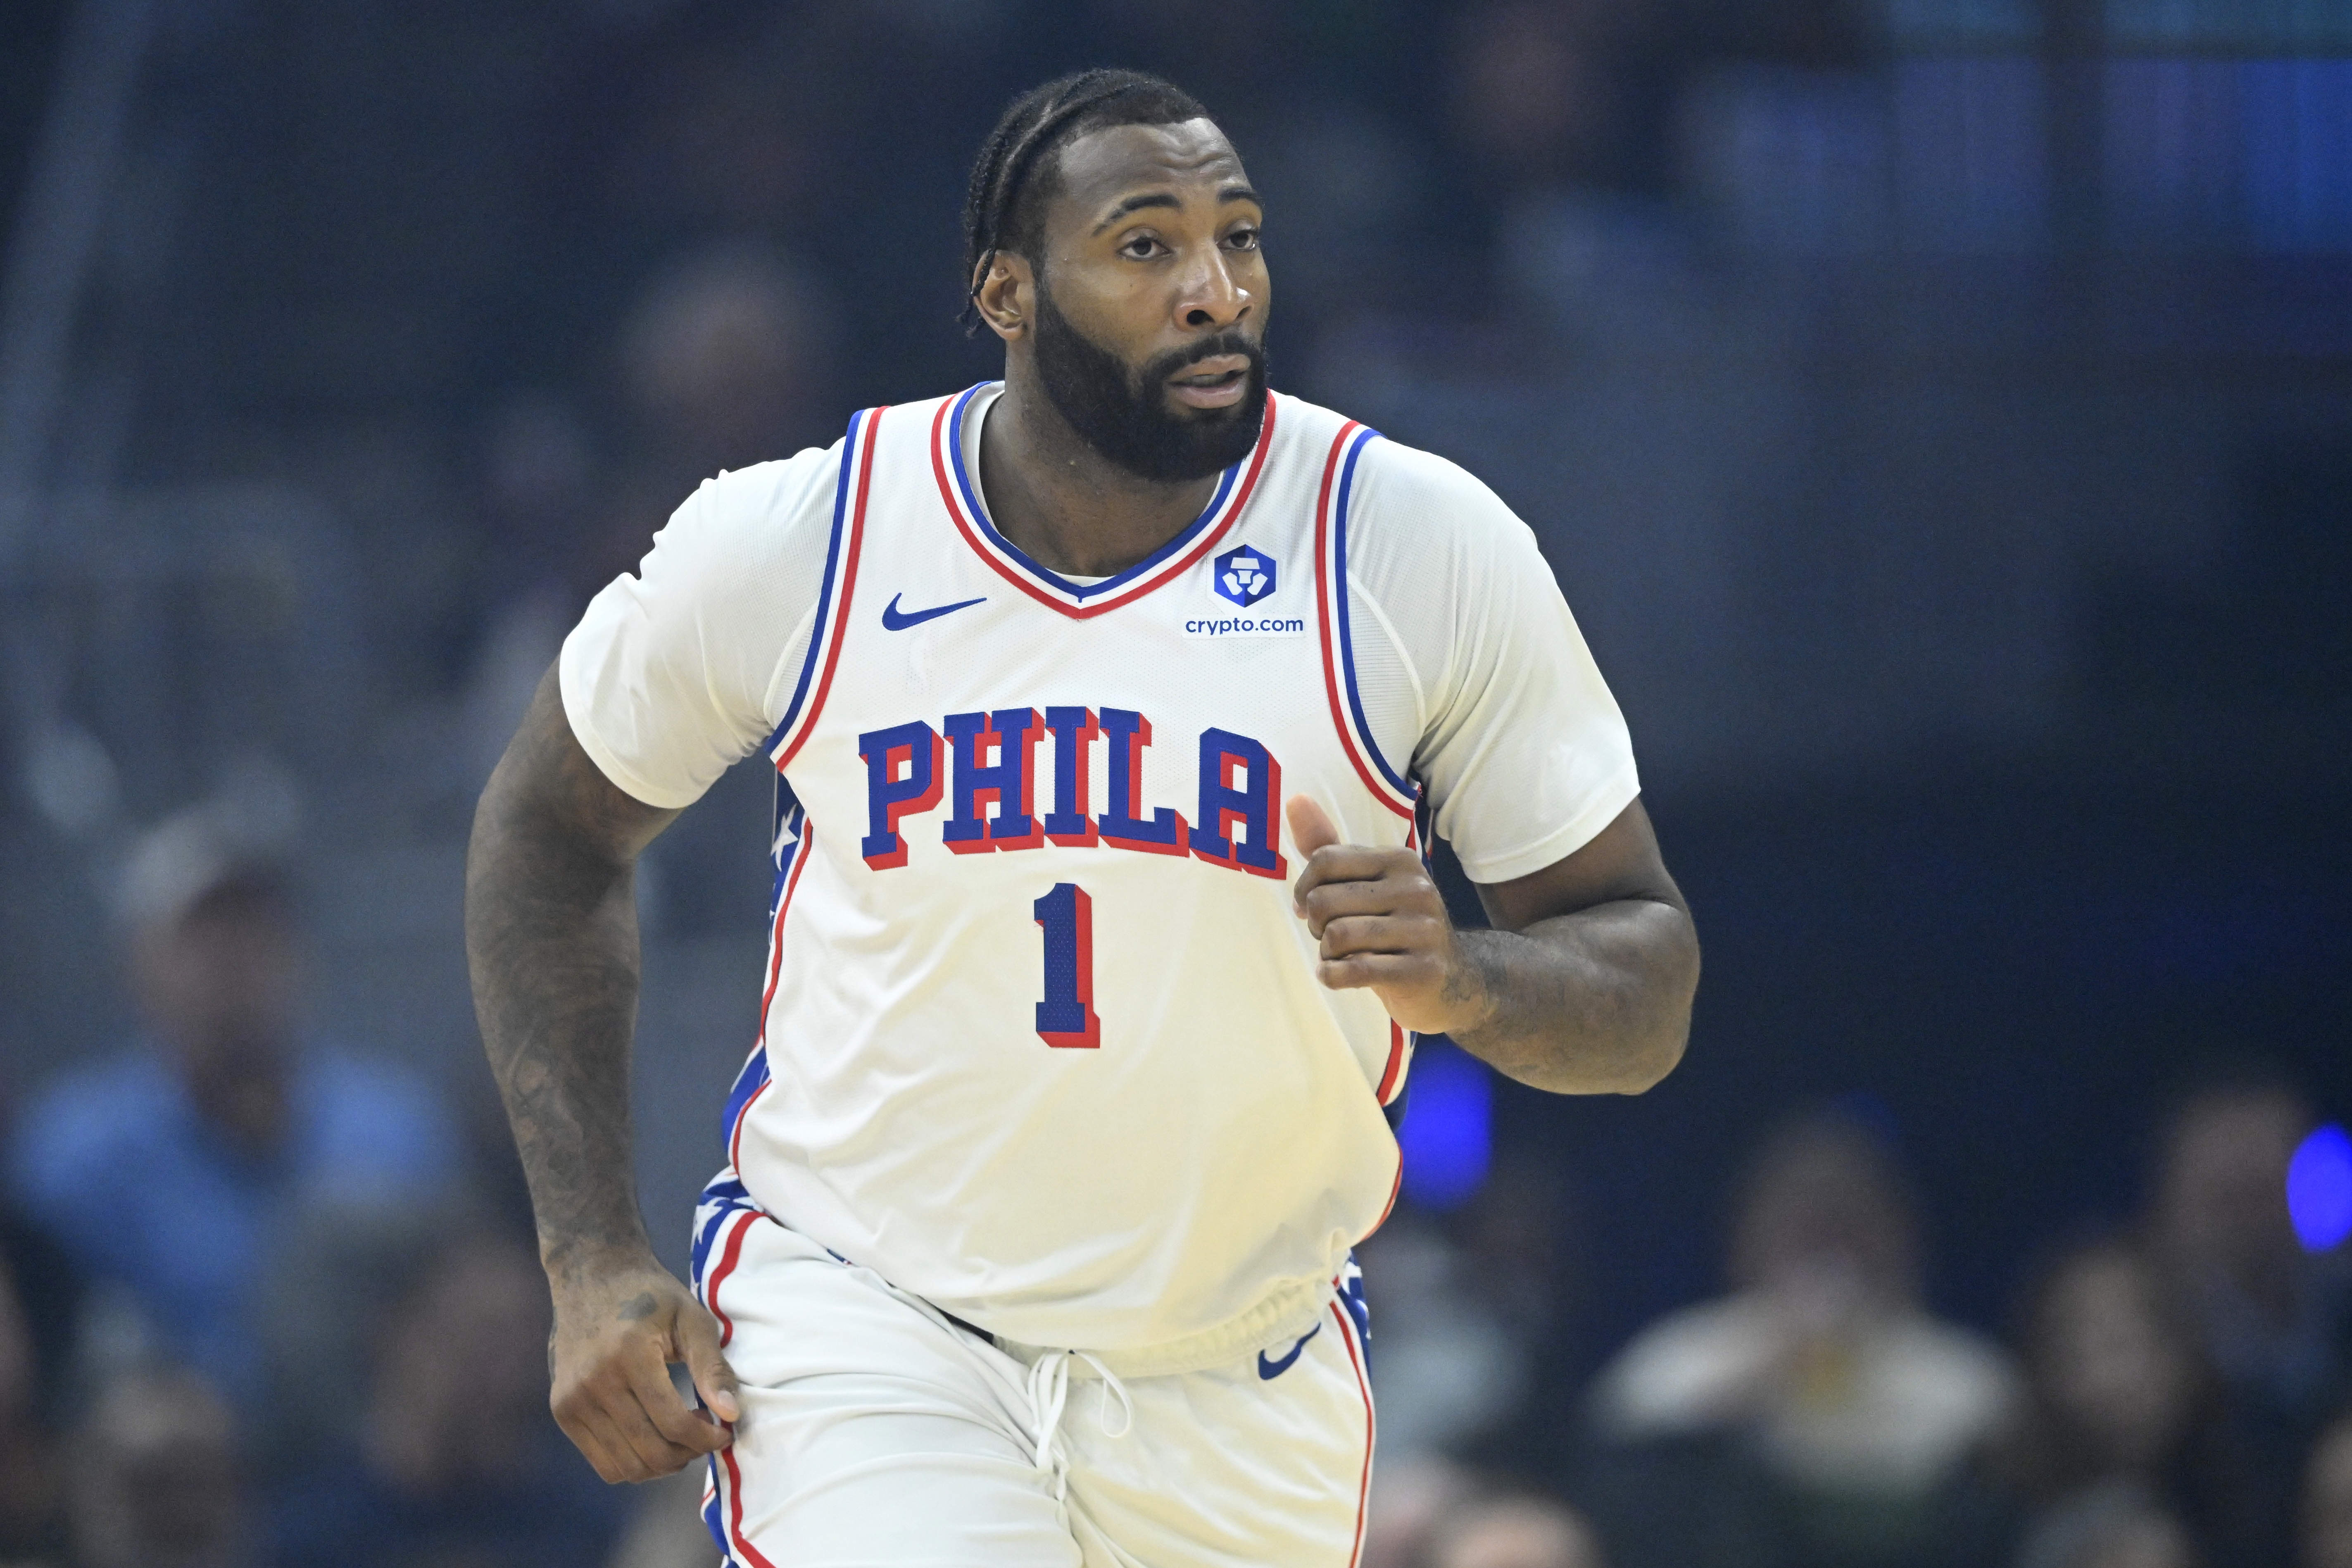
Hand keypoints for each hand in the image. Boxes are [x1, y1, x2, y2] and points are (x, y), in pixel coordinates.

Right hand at [547, 1250, 740, 1482]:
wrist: (591, 1275)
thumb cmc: (651, 1295)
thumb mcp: (691, 1318)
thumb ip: (712, 1366)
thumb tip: (731, 1413)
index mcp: (629, 1357)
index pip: (673, 1424)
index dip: (707, 1438)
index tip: (725, 1431)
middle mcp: (593, 1384)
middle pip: (650, 1452)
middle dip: (688, 1455)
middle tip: (706, 1435)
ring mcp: (572, 1401)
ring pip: (625, 1467)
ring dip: (663, 1464)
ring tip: (682, 1438)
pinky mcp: (562, 1411)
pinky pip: (603, 1463)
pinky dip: (634, 1463)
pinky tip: (654, 1437)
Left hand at [1287, 795, 1489, 1035]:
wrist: (1451, 980)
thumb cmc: (1393, 926)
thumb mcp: (1365, 882)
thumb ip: (1327, 845)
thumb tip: (1294, 799)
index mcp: (1400, 860)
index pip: (1325, 860)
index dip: (1304, 888)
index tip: (1308, 907)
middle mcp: (1416, 889)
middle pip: (1325, 901)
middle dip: (1315, 924)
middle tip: (1329, 935)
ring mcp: (1423, 930)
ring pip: (1337, 936)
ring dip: (1326, 953)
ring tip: (1339, 955)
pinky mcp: (1422, 970)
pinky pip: (1354, 970)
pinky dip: (1332, 976)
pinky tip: (1335, 974)